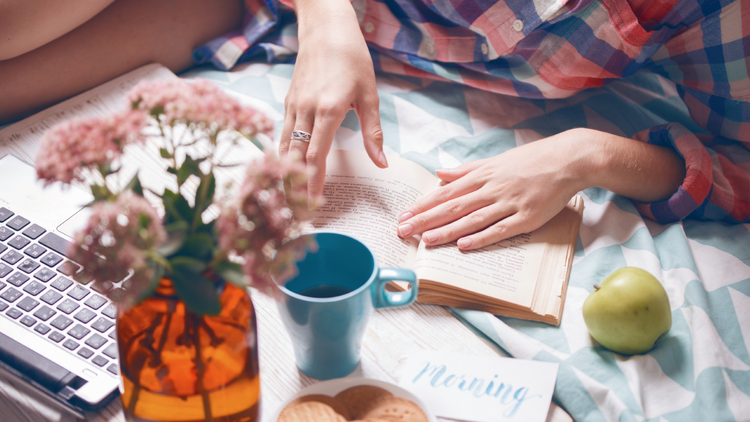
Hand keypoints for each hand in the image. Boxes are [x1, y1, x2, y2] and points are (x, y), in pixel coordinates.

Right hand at [279, 0, 387, 201]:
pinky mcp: (288, 100)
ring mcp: (292, 105)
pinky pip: (282, 133)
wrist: (325, 27)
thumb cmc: (351, 57)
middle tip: (297, 212)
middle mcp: (305, 110)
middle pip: (295, 158)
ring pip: (284, 147)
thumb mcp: (369, 94)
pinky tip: (285, 168)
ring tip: (288, 198)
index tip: (313, 205)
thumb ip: (373, 131)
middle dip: (295, 186)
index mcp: (328, 110)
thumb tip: (381, 163)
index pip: (315, 156)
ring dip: (285, 174)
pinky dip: (282, 154)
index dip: (312, 183)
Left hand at [397, 135, 585, 249]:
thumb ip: (466, 170)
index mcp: (482, 175)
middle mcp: (491, 189)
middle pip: (452, 207)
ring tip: (425, 241)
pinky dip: (481, 238)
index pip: (445, 193)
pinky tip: (463, 245)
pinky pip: (500, 230)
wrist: (568, 159)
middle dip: (425, 220)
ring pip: (472, 220)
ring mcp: (509, 203)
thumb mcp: (495, 161)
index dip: (422, 205)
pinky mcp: (527, 217)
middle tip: (403, 231)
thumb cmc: (531, 160)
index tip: (403, 215)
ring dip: (446, 231)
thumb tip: (439, 174)